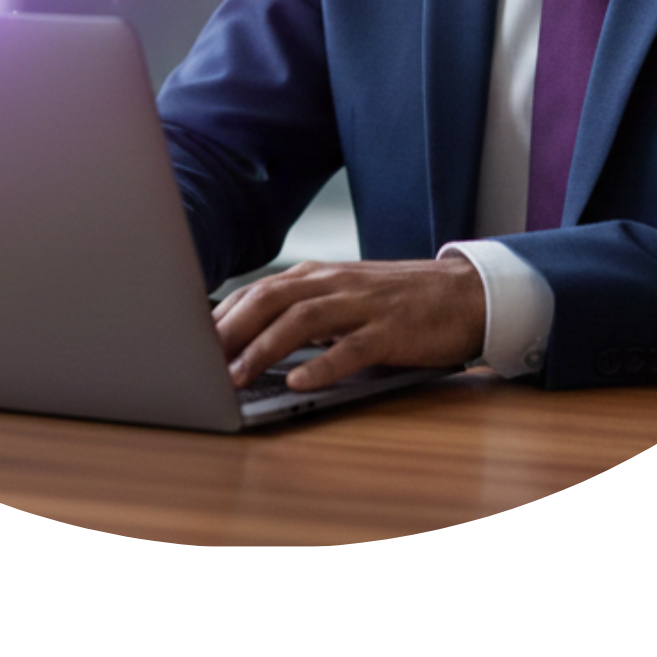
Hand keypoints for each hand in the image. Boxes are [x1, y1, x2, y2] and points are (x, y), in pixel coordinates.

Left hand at [214, 256, 486, 390]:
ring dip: (265, 348)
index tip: (191, 340)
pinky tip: (300, 382)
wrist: (464, 294)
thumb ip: (305, 312)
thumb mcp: (345, 299)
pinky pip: (352, 347)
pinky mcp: (392, 330)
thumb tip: (251, 339)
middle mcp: (336, 283)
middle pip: (272, 298)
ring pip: (304, 319)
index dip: (223, 314)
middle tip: (201, 360)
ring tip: (238, 375)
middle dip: (232, 328)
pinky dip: (322, 364)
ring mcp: (364, 305)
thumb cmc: (397, 302)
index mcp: (320, 275)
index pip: (260, 290)